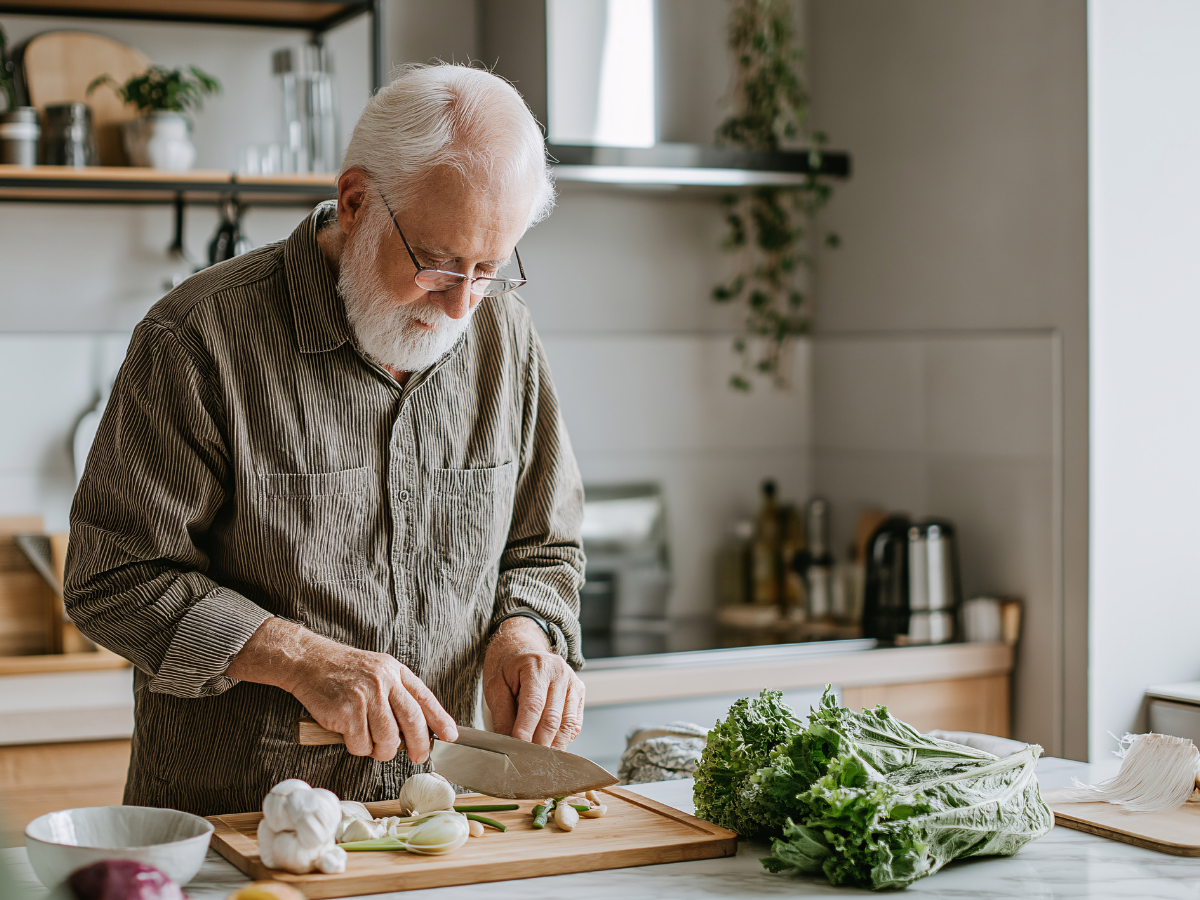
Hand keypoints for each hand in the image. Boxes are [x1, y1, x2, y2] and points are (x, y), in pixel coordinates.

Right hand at [227, 619, 458, 762]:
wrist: (310, 662)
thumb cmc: (345, 671)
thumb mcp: (379, 671)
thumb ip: (397, 694)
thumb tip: (417, 729)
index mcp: (396, 672)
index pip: (424, 699)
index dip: (441, 719)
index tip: (451, 736)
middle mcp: (383, 682)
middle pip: (412, 721)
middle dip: (419, 744)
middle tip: (420, 756)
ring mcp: (365, 697)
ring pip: (387, 738)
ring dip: (383, 751)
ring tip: (375, 747)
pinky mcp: (346, 712)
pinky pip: (360, 744)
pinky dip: (358, 748)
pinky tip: (350, 736)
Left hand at [482, 616, 583, 748]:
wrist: (522, 646)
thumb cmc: (507, 666)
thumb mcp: (496, 685)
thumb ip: (502, 714)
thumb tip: (506, 743)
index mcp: (537, 666)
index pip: (533, 705)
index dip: (526, 730)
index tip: (517, 749)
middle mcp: (560, 673)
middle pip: (553, 718)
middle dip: (540, 744)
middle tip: (527, 762)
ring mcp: (573, 682)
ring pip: (567, 724)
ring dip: (554, 746)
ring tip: (540, 761)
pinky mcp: (579, 692)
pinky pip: (575, 723)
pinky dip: (564, 739)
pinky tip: (551, 748)